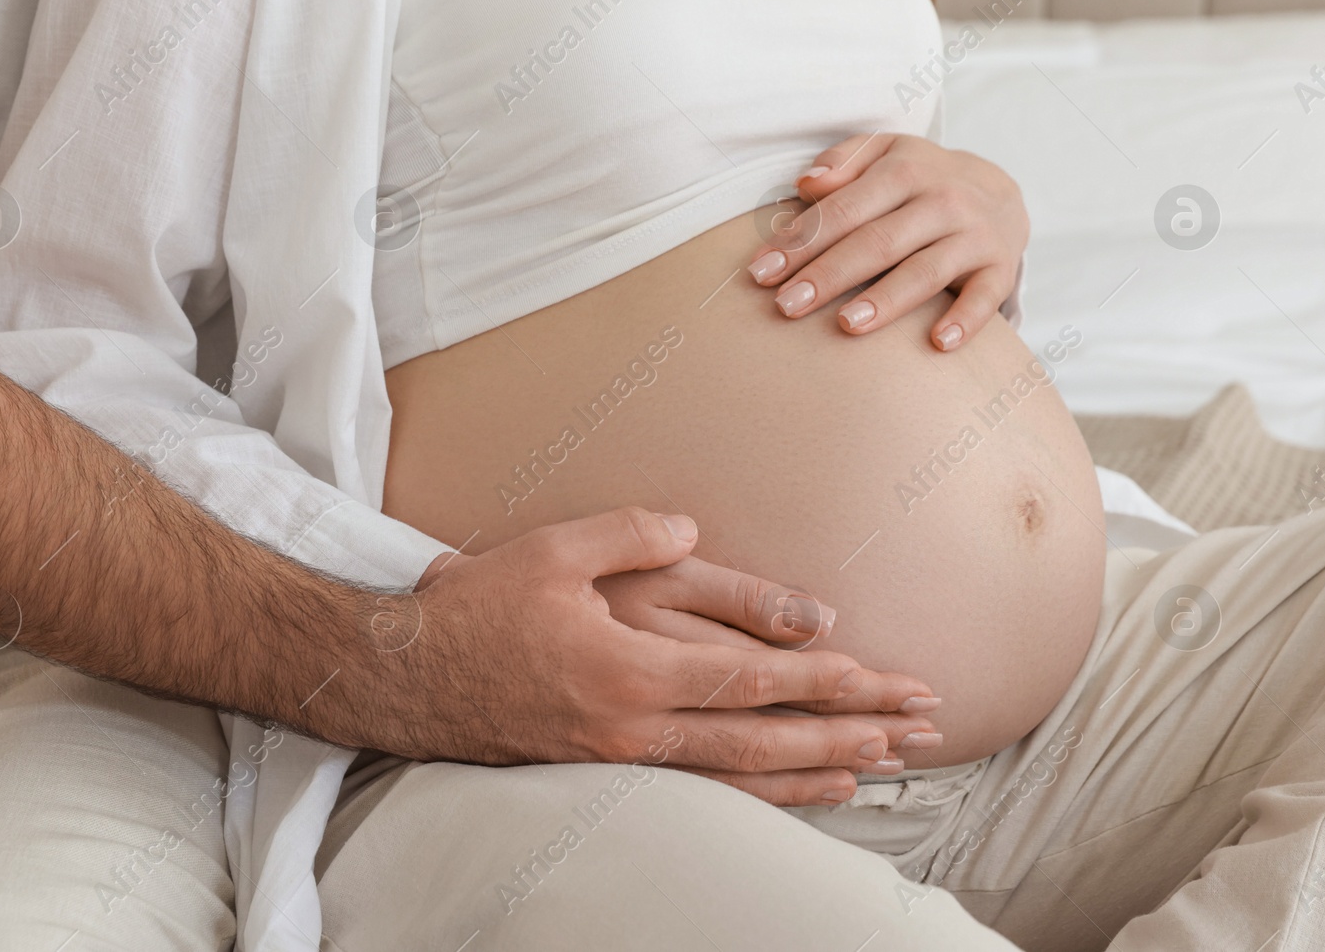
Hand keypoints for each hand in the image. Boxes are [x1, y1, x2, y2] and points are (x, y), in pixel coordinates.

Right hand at [315, 507, 926, 806]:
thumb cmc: (479, 609)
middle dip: (849, 734)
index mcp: (632, 669)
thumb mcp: (553, 552)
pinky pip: (703, 791)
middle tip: (917, 734)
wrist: (407, 678)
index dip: (827, 684)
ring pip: (740, 778)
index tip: (886, 683)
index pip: (754, 681)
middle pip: (766, 739)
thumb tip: (694, 530)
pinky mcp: (607, 770)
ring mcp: (624, 758)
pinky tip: (793, 790)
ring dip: (817, 774)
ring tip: (879, 771)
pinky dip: (760, 794)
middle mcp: (638, 727)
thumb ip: (632, 535)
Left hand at [746, 134, 1027, 351]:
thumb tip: (805, 183)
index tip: (761, 272)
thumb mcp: (885, 153)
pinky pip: (984, 297)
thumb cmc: (921, 179)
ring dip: (886, 300)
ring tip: (846, 325)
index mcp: (906, 171)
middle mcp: (943, 201)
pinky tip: (938, 343)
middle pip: (878, 242)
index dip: (801, 240)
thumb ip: (843, 162)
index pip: (844, 208)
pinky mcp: (1000, 268)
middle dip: (829, 275)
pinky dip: (966, 320)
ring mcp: (974, 236)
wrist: (1001, 191)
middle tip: (786, 306)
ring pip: (925, 271)